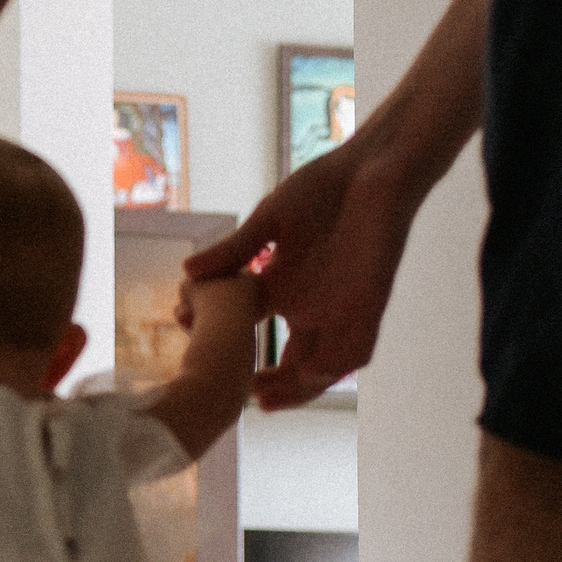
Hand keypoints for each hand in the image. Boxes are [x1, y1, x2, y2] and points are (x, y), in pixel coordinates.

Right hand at [182, 139, 421, 410]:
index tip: (203, 356)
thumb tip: (187, 271)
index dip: (228, 350)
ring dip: (297, 389)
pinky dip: (334, 367)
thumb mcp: (269, 220)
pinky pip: (357, 350)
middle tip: (240, 397)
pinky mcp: (369, 303)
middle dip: (268, 387)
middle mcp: (312, 307)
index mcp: (285, 289)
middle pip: (290, 365)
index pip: (252, 333)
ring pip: (321, 367)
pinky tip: (311, 374)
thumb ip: (234, 250)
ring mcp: (341, 309)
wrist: (374, 163)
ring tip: (264, 398)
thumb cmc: (325, 185)